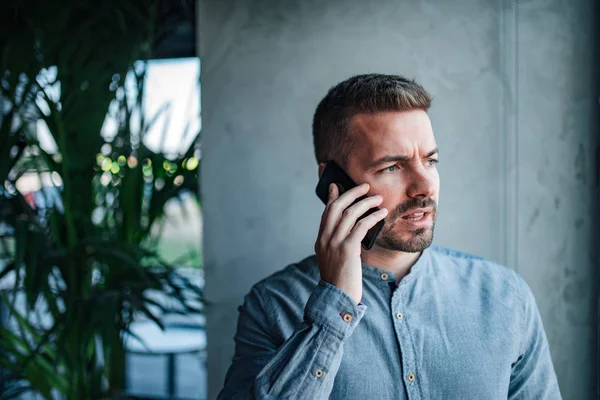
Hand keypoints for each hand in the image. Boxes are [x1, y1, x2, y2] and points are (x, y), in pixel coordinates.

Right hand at [314, 183, 387, 303]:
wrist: (337, 299)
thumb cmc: (340, 280)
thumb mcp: (335, 259)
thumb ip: (338, 243)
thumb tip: (352, 230)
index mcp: (320, 240)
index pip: (326, 212)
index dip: (332, 196)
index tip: (337, 185)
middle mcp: (325, 239)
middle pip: (336, 207)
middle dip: (351, 193)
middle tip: (365, 187)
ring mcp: (334, 243)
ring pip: (349, 213)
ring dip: (366, 203)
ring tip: (378, 198)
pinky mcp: (347, 250)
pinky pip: (360, 226)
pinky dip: (372, 217)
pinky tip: (382, 214)